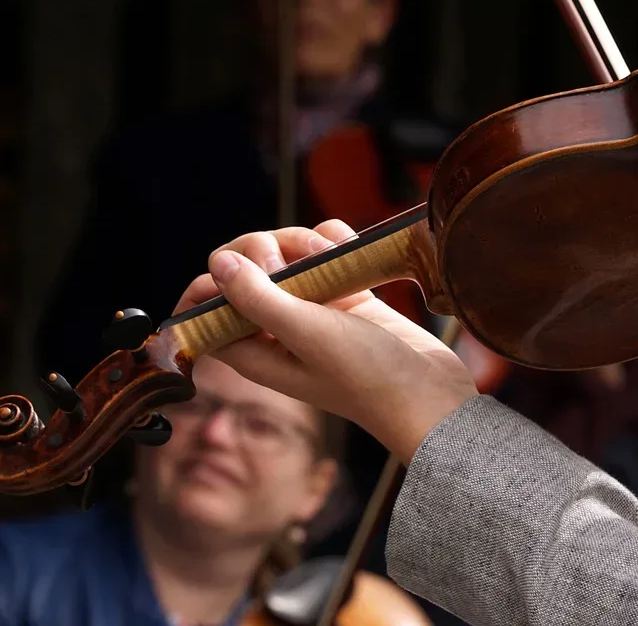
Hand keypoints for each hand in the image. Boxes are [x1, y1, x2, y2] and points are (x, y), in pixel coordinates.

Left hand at [173, 220, 478, 463]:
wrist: (432, 393)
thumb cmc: (368, 376)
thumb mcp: (307, 335)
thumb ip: (257, 299)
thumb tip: (219, 263)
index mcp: (255, 351)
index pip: (205, 313)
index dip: (209, 284)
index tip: (233, 268)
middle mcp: (278, 331)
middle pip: (244, 272)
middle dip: (262, 252)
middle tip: (288, 262)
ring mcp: (313, 312)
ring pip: (285, 256)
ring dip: (301, 243)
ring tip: (330, 256)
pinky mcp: (346, 298)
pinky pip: (326, 255)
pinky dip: (333, 243)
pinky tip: (348, 246)